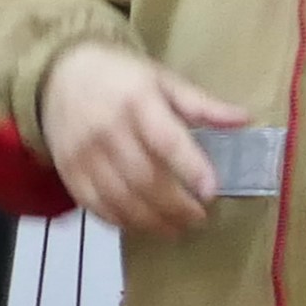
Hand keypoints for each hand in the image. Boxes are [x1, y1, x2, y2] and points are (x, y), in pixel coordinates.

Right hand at [36, 41, 249, 239]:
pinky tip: (140, 225)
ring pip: (120, 198)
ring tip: (175, 230)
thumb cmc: (121, 77)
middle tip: (199, 219)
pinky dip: (119, 221)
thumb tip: (245, 120)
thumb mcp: (164, 80)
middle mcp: (108, 131)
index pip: (166, 141)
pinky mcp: (68, 171)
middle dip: (175, 206)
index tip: (211, 192)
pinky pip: (94, 205)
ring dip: (151, 221)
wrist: (60, 75)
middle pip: (144, 178)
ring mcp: (84, 155)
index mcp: (137, 103)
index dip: (191, 169)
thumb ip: (202, 105)